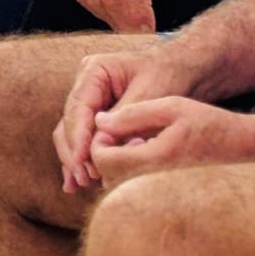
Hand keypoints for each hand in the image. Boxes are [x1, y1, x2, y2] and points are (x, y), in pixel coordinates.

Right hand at [52, 43, 184, 192]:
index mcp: (94, 71)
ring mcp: (90, 101)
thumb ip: (125, 118)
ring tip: (78, 185)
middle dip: (74, 151)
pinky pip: (84, 140)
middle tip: (84, 178)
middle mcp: (86, 85)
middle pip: (69, 122)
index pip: (79, 107)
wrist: (185, 71)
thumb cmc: (168, 76)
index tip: (81, 161)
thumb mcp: (151, 94)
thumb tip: (101, 146)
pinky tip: (77, 181)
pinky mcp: (98, 118)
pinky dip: (82, 159)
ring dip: (73, 159)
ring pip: (71, 133)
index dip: (78, 136)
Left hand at [86, 95, 254, 189]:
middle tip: (130, 132)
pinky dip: (134, 172)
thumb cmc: (212, 125)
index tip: (116, 124)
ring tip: (144, 142)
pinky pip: (137, 191)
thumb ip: (133, 114)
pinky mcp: (168, 201)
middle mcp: (155, 186)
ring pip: (120, 184)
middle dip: (108, 151)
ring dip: (121, 161)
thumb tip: (99, 121)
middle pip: (108, 175)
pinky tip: (154, 154)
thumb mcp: (172, 108)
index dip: (100, 139)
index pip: (102, 159)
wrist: (248, 149)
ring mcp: (162, 197)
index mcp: (155, 161)